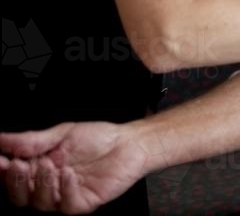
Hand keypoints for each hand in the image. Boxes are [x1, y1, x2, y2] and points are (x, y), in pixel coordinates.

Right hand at [0, 122, 148, 213]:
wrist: (129, 142)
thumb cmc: (98, 138)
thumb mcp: (62, 133)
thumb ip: (31, 140)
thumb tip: (0, 139)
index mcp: (39, 168)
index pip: (12, 178)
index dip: (3, 172)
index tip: (0, 161)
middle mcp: (49, 185)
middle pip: (20, 196)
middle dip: (16, 182)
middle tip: (20, 165)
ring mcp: (66, 195)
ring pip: (41, 203)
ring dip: (41, 183)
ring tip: (49, 164)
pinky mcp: (83, 202)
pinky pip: (68, 204)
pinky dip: (65, 189)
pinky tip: (67, 174)